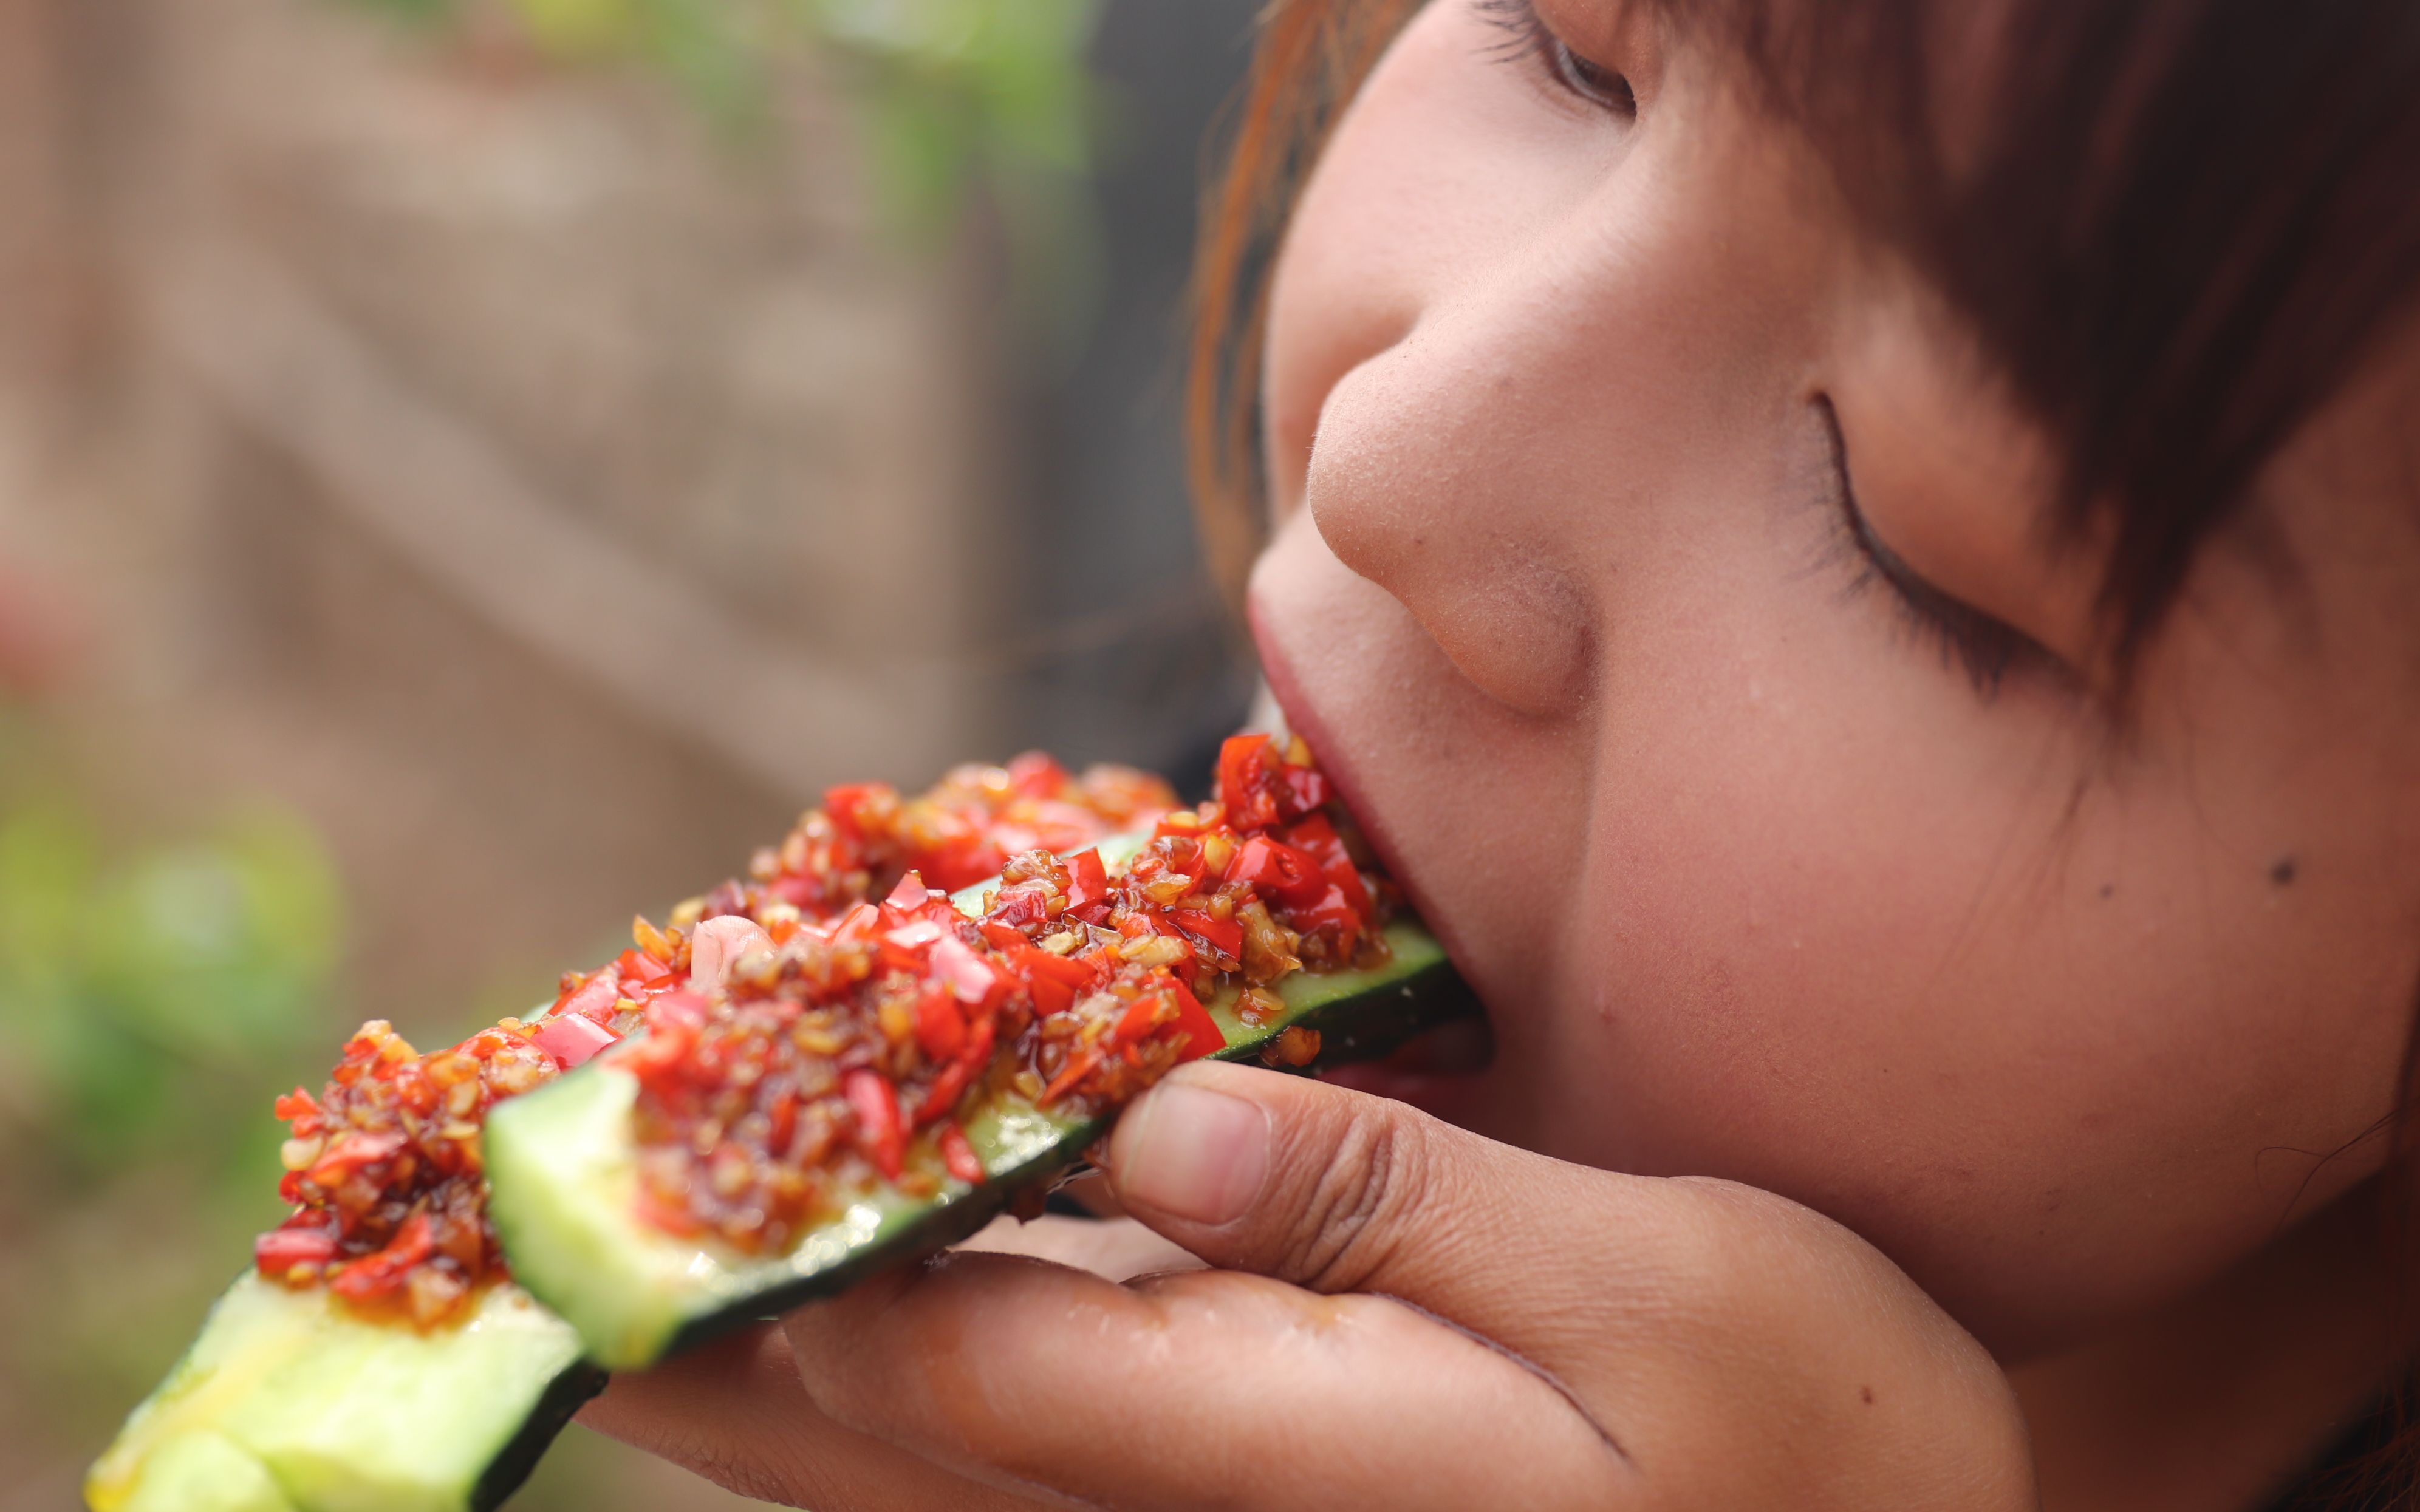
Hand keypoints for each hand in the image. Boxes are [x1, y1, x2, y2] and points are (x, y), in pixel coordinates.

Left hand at [585, 1060, 2035, 1509]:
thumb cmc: (1809, 1446)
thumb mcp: (1667, 1293)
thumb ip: (1409, 1203)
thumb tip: (1172, 1120)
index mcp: (1270, 1456)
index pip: (941, 1362)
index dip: (761, 1252)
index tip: (614, 1146)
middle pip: (876, 1442)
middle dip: (710, 1317)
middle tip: (553, 1199)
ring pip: (910, 1476)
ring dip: (773, 1358)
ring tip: (655, 1232)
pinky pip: (1003, 1468)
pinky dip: (893, 1383)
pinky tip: (855, 1290)